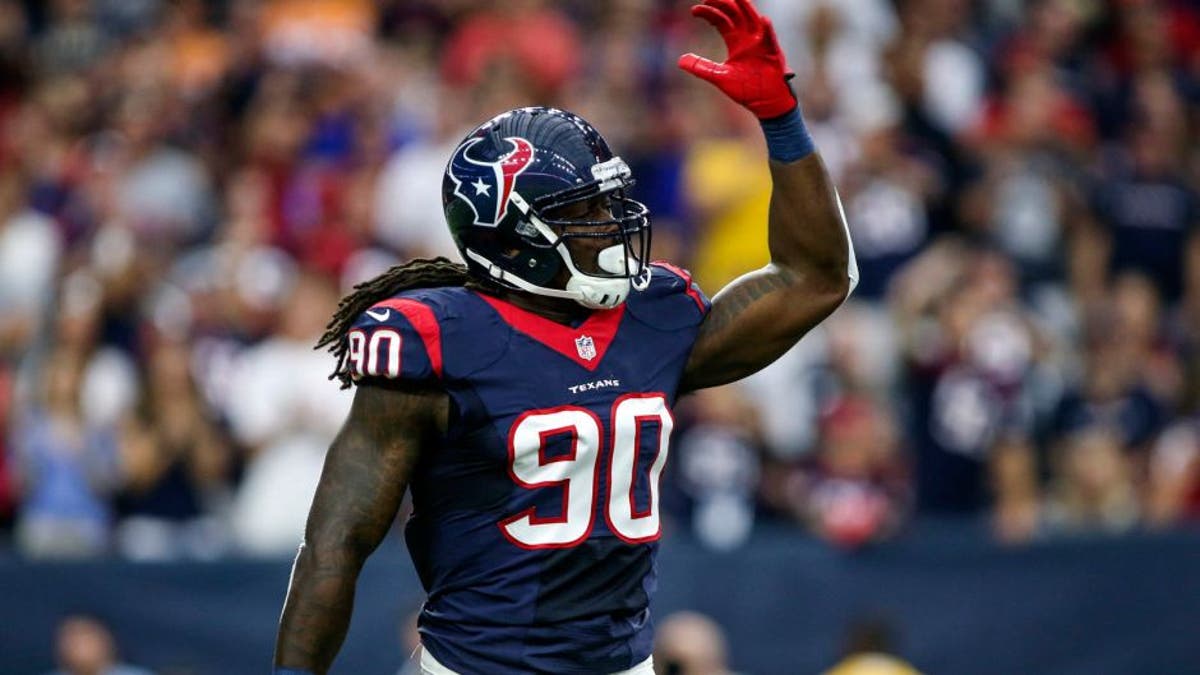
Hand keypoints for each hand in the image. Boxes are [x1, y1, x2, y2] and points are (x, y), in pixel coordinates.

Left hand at [678, 0, 796, 119]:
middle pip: (736, 15)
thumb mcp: (719, 76)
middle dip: (724, 4)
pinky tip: (763, 20)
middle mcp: (748, 39)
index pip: (722, 21)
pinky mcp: (773, 55)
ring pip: (754, 21)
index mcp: (736, 43)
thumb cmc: (746, 89)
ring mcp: (761, 45)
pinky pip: (771, 40)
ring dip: (747, 9)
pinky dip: (767, 31)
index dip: (709, 13)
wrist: (765, 103)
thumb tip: (680, 60)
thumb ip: (701, 67)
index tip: (694, 10)